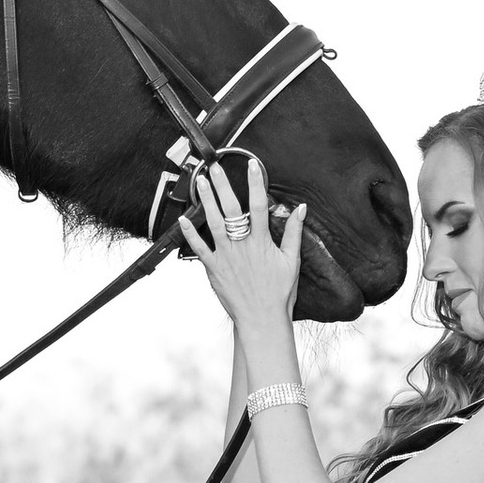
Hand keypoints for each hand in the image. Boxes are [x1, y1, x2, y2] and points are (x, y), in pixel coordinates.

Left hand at [179, 155, 306, 329]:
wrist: (261, 318)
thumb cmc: (279, 291)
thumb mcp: (292, 261)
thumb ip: (294, 232)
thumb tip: (300, 209)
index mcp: (262, 241)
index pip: (260, 205)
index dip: (256, 183)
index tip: (253, 164)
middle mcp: (242, 245)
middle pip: (232, 209)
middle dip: (224, 185)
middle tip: (216, 166)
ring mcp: (226, 256)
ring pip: (213, 222)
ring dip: (206, 200)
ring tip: (200, 181)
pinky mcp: (213, 268)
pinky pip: (199, 248)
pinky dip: (190, 233)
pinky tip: (183, 218)